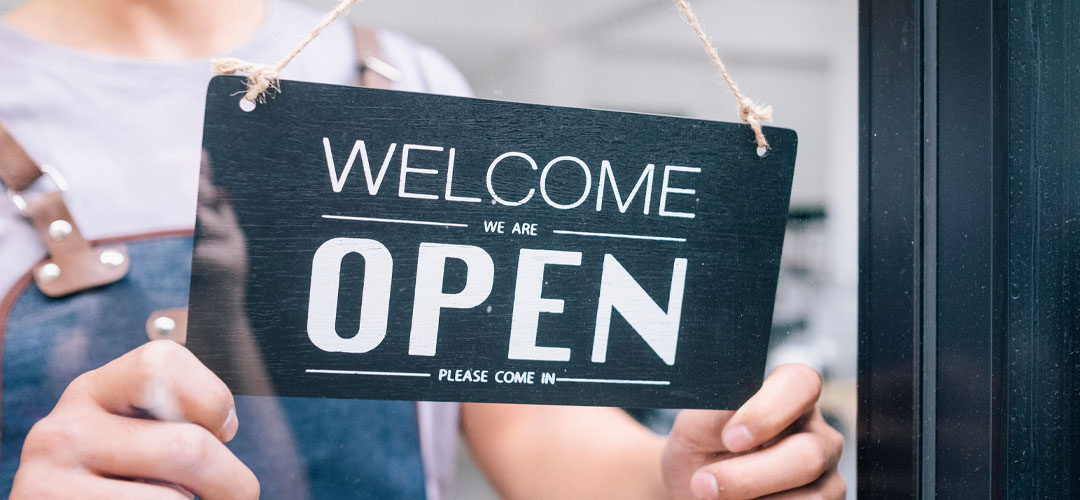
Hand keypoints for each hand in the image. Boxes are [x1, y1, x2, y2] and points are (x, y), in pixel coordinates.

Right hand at [10, 340, 259, 499]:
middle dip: (230, 478)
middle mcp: (63, 430)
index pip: (160, 364)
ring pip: (173, 498)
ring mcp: (48, 480)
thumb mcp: (131, 436)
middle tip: (240, 494)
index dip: (211, 398)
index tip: (223, 431)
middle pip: (185, 445)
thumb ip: (168, 418)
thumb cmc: (114, 482)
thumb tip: (224, 427)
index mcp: (92, 392)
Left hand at [661, 364, 844, 499]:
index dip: (768, 413)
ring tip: (719, 496)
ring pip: (810, 497)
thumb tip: (732, 398)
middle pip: (809, 455)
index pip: (802, 383)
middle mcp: (817, 431)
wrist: (697, 490)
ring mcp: (828, 473)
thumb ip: (716, 410)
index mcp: (787, 396)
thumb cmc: (700, 452)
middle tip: (705, 484)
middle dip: (749, 476)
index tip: (730, 439)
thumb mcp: (696, 427)